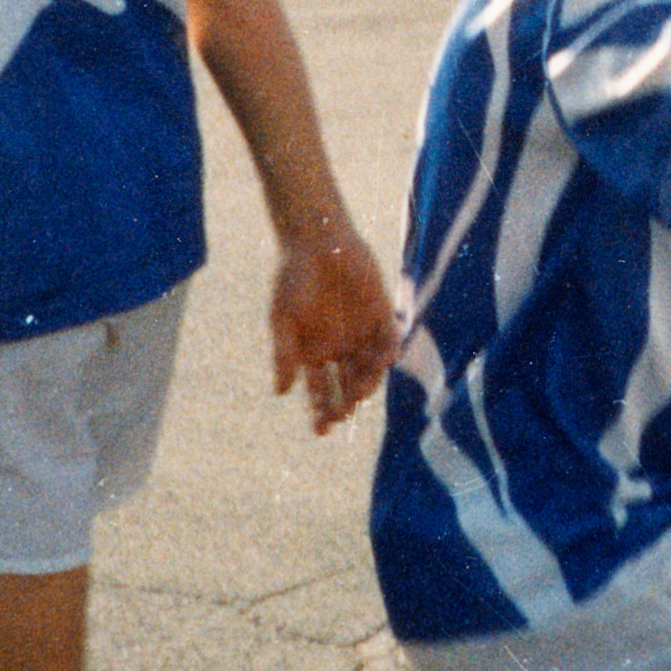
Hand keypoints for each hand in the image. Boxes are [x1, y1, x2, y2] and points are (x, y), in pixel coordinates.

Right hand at [266, 221, 397, 432]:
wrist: (317, 240)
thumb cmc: (293, 278)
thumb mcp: (282, 319)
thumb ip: (284, 354)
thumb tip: (281, 392)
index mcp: (315, 352)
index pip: (320, 390)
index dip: (321, 411)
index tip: (321, 430)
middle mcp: (340, 347)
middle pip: (346, 386)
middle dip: (344, 404)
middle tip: (341, 416)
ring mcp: (362, 332)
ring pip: (369, 368)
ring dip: (365, 383)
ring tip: (359, 393)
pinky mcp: (382, 312)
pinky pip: (389, 339)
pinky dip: (388, 352)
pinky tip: (383, 361)